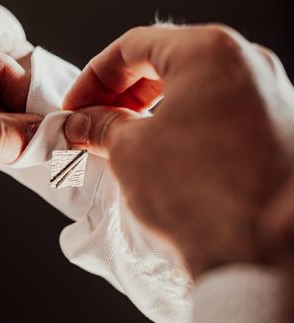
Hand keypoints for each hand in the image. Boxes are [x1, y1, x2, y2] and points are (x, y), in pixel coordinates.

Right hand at [63, 24, 293, 277]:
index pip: (133, 46)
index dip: (92, 77)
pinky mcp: (278, 129)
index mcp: (208, 52)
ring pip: (194, 89)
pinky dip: (182, 127)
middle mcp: (248, 63)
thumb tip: (81, 123)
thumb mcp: (129, 152)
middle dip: (121, 94)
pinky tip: (161, 156)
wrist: (257, 250)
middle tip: (93, 123)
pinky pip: (218, 114)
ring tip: (122, 143)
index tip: (74, 106)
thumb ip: (100, 126)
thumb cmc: (198, 194)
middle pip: (167, 62)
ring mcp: (269, 96)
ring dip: (150, 111)